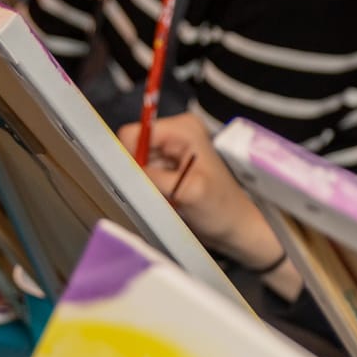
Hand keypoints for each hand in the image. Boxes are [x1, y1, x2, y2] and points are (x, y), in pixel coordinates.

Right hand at [117, 113, 278, 269]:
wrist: (235, 227)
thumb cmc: (220, 208)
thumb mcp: (187, 191)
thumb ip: (153, 177)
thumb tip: (120, 171)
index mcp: (182, 128)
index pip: (132, 133)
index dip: (127, 158)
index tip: (135, 182)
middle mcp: (174, 133)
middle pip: (131, 148)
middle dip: (135, 172)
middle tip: (152, 194)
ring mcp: (169, 150)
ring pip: (133, 163)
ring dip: (141, 183)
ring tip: (162, 199)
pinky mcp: (166, 167)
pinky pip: (141, 174)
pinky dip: (145, 188)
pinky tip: (162, 200)